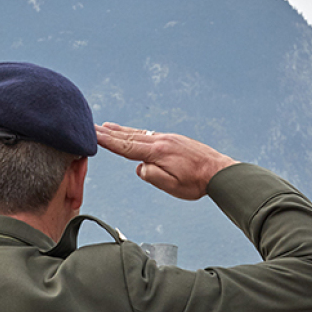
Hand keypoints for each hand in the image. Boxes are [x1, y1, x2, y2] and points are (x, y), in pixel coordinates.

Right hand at [95, 123, 235, 200]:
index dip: (108, 141)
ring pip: (138, 133)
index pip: (127, 146)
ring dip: (120, 130)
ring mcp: (167, 138)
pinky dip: (135, 131)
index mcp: (158, 152)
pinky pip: (148, 133)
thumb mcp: (172, 186)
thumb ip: (152, 176)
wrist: (219, 170)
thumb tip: (140, 167)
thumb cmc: (196, 182)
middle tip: (91, 126)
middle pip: (129, 136)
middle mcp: (161, 141)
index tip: (93, 134)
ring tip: (106, 126)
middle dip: (109, 132)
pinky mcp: (173, 140)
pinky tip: (132, 132)